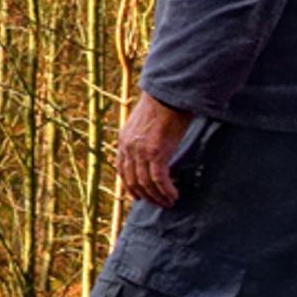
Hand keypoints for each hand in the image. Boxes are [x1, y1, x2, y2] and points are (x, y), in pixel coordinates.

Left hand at [117, 93, 194, 208]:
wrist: (168, 94)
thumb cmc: (162, 104)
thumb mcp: (144, 121)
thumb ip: (142, 135)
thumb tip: (152, 146)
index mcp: (124, 140)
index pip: (122, 169)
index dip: (130, 185)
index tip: (139, 195)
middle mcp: (128, 147)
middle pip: (132, 180)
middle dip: (145, 195)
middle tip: (157, 203)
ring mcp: (141, 151)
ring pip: (145, 183)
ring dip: (157, 196)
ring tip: (168, 203)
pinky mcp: (156, 152)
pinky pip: (159, 179)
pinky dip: (166, 190)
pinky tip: (174, 195)